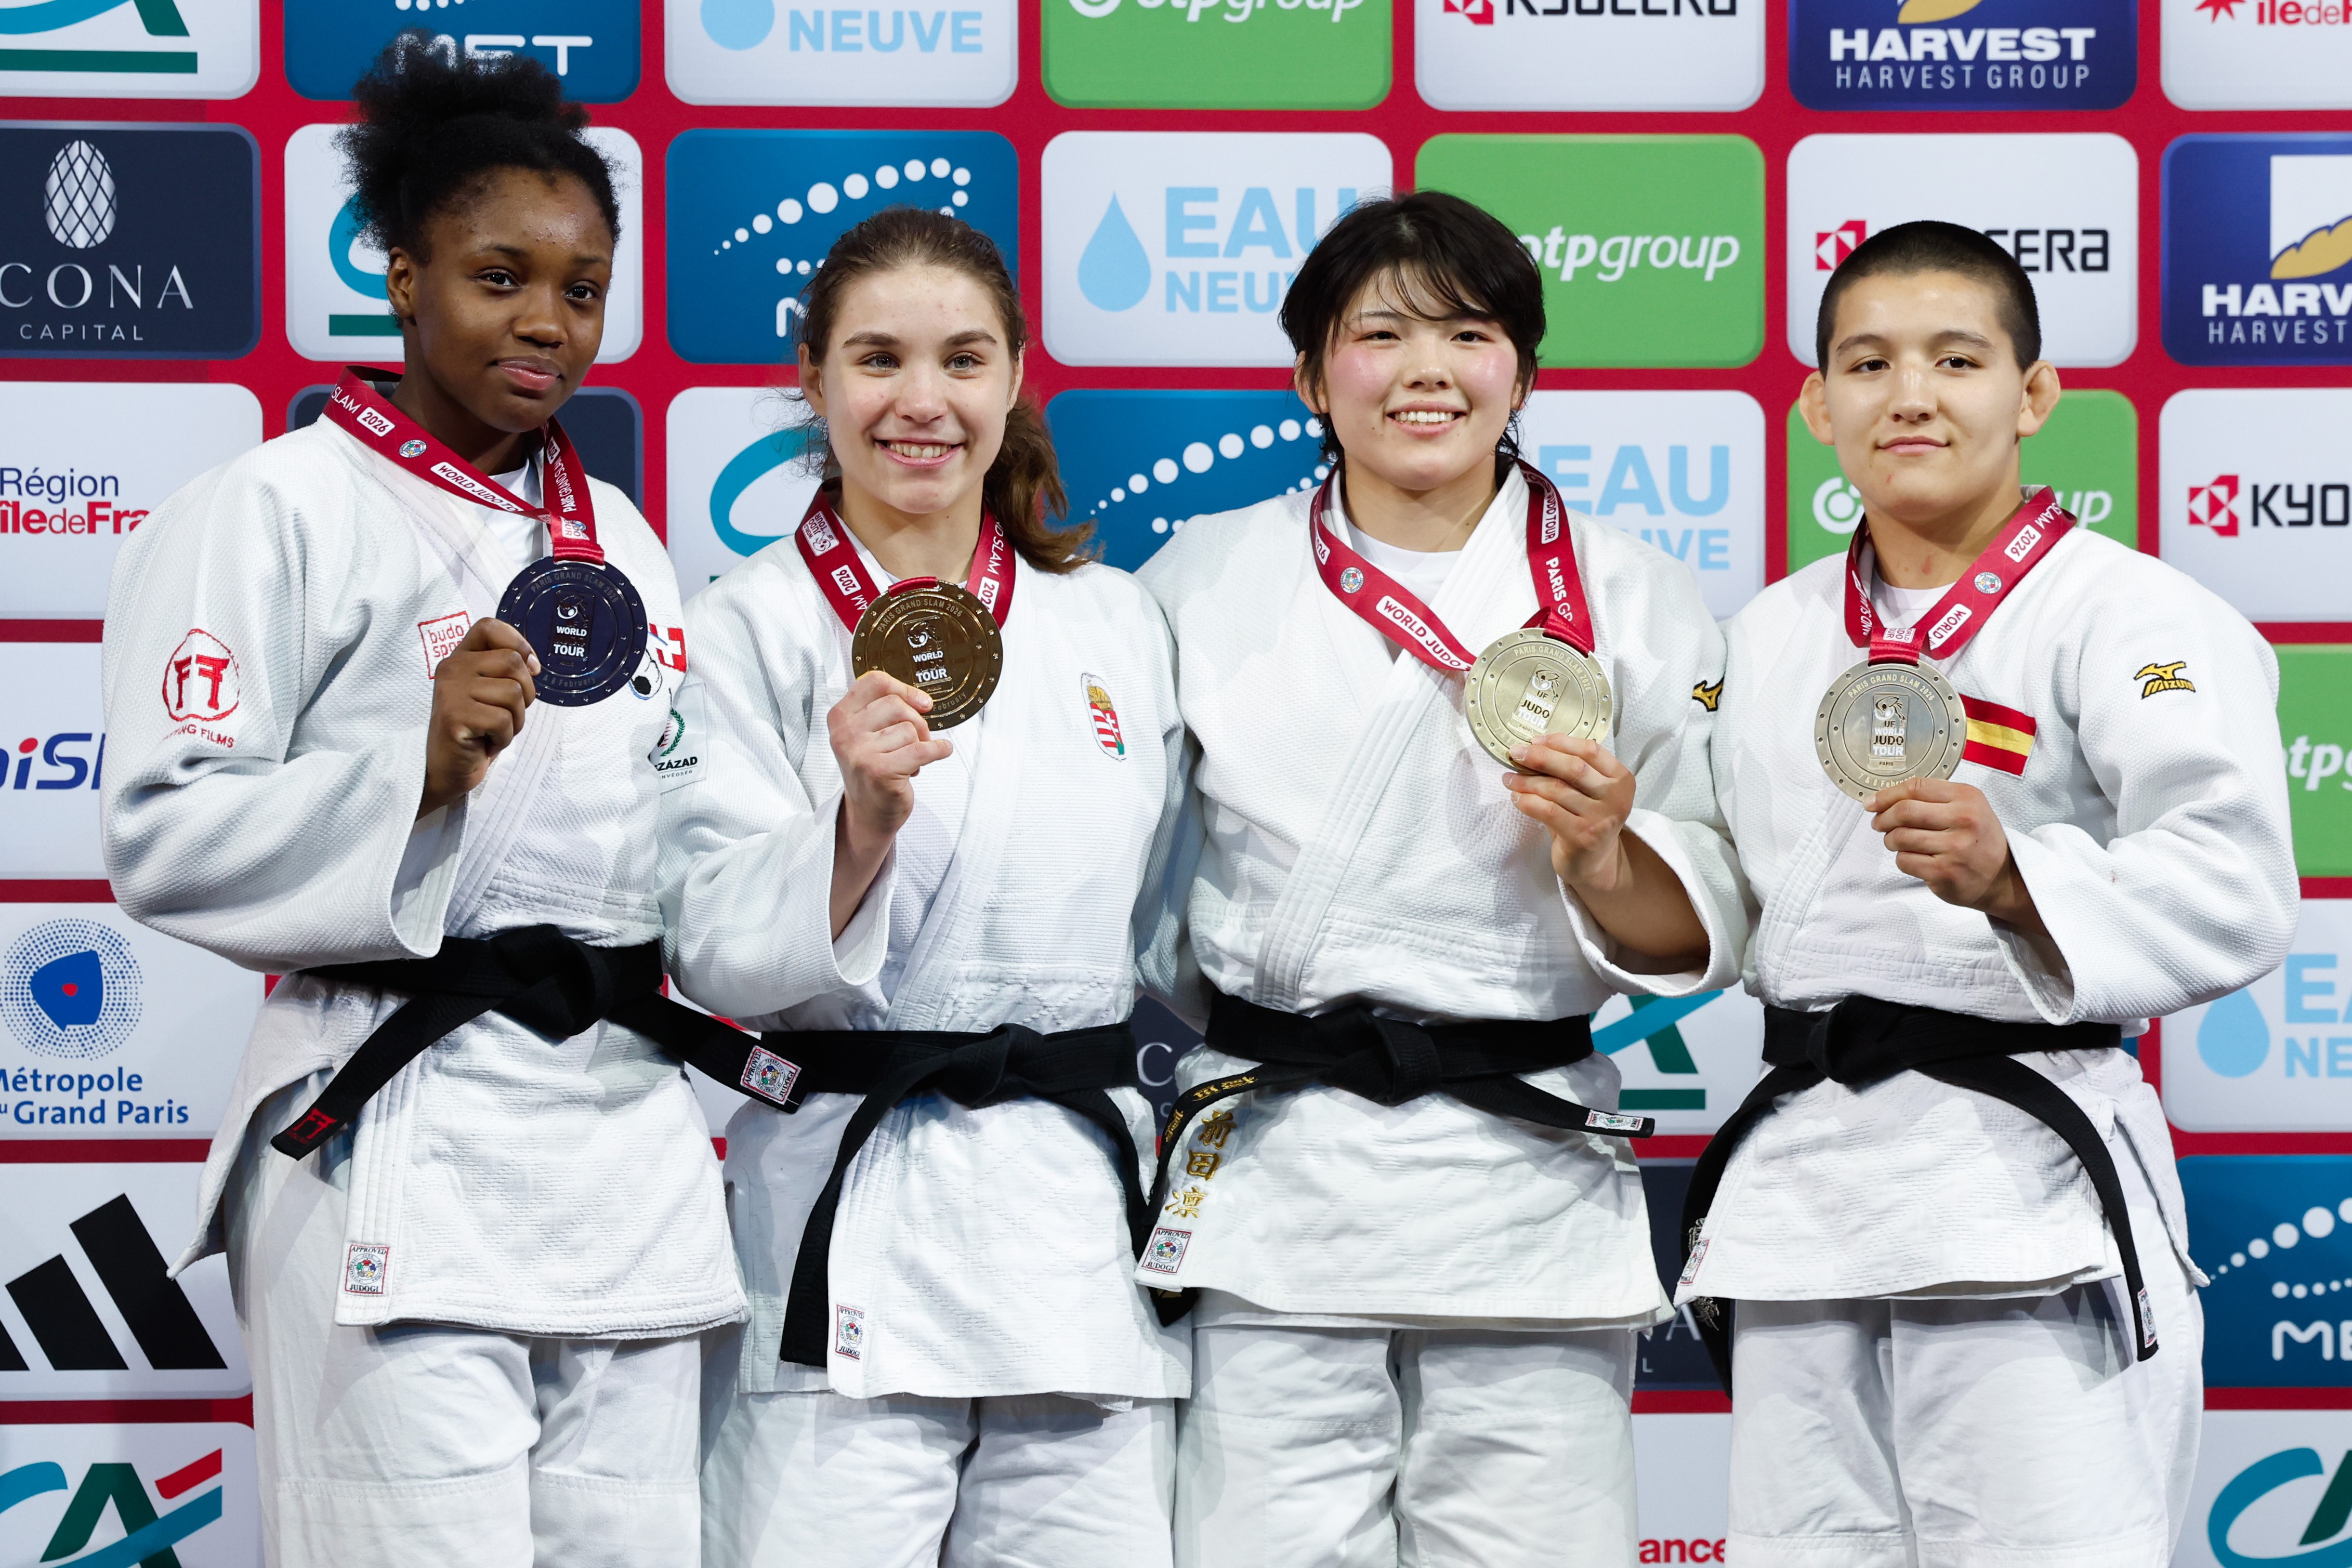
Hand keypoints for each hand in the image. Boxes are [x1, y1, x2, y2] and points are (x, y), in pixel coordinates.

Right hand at [419, 618, 538, 817]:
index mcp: (460, 657)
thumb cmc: (476, 730)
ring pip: (513, 692)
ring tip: (493, 730)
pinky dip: (504, 737)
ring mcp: (450, 690)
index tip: (530, 668)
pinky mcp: (455, 716)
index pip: (489, 626)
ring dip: (515, 720)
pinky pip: (504, 720)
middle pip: (513, 662)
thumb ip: (506, 670)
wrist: (447, 768)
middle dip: (525, 694)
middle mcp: (451, 668)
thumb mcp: (490, 692)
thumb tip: (534, 664)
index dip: (518, 642)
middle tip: (506, 714)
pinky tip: (485, 742)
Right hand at [828, 670, 952, 855]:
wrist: (867, 813)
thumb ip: (884, 710)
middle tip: (917, 739)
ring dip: (920, 744)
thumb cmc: (872, 769)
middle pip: (896, 705)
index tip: (921, 702)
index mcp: (840, 717)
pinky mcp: (880, 772)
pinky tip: (939, 753)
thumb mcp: (867, 733)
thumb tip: (922, 700)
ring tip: (909, 760)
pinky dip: (938, 750)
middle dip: (916, 721)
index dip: (903, 689)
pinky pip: (923, 749)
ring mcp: (860, 753)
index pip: (874, 682)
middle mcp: (845, 733)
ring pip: (910, 729)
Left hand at [1502, 734, 1635, 894]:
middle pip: (1573, 768)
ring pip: (1556, 789)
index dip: (1560, 742)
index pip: (1590, 750)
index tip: (1535, 740)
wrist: (1594, 863)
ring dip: (1527, 781)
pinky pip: (1547, 811)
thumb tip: (1534, 747)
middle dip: (1540, 757)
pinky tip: (1516, 798)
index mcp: (1621, 779)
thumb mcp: (1589, 791)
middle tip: (1516, 753)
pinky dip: (1527, 802)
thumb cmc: (1586, 819)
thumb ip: (1572, 770)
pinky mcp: (1582, 837)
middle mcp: (1616, 798)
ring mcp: (1600, 819)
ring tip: (1509, 778)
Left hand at [1867, 777, 2037, 926]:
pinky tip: (1914, 858)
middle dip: (1883, 818)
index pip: (1915, 787)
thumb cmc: (1978, 839)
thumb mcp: (1967, 807)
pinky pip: (1905, 860)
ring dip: (1890, 840)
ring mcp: (1955, 848)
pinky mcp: (1944, 872)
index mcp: (1967, 797)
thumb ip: (1931, 798)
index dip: (1886, 795)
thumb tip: (1880, 799)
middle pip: (1904, 811)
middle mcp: (1964, 820)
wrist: (2003, 876)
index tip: (1871, 802)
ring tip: (1896, 842)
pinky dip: (1902, 859)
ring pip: (1900, 837)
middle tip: (1879, 823)